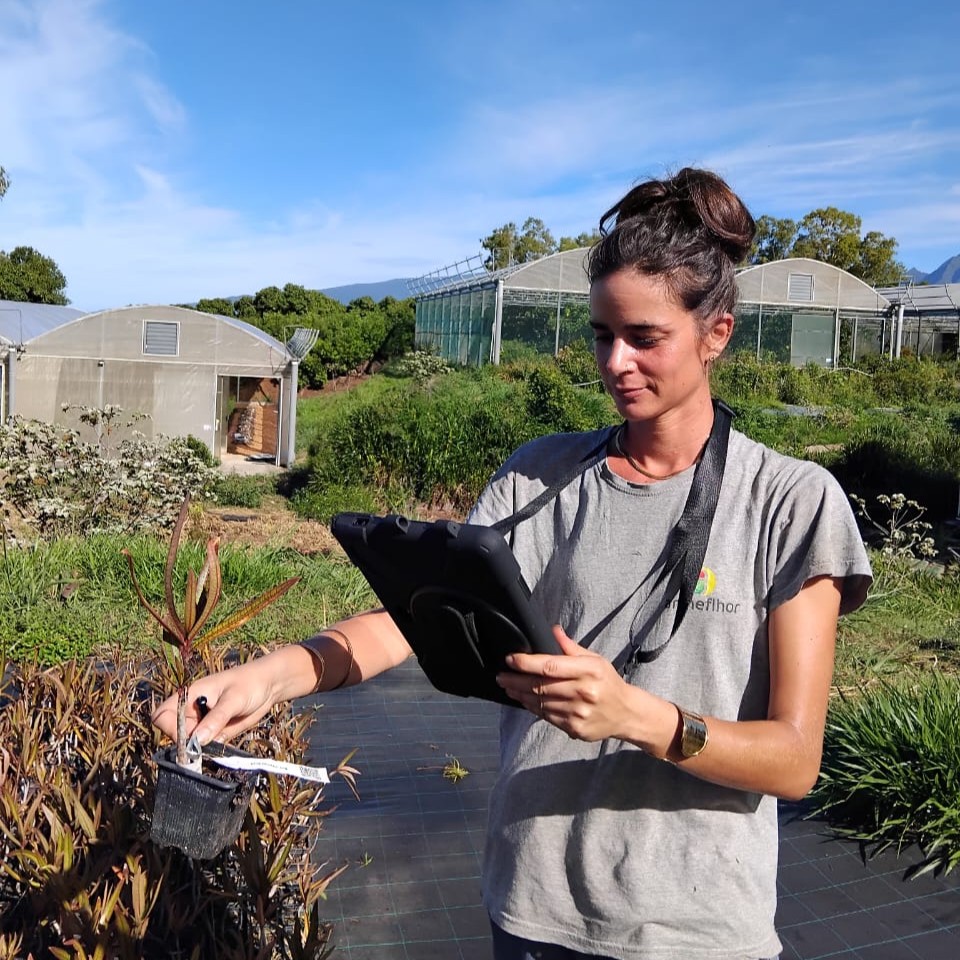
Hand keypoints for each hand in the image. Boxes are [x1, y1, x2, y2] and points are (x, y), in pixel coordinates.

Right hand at [151, 657, 279, 745]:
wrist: (270, 685)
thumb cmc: (249, 683)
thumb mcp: (233, 699)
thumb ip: (215, 719)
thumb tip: (195, 742)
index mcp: (190, 696)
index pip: (163, 715)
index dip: (170, 728)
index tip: (188, 737)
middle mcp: (192, 711)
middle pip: (174, 734)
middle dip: (187, 744)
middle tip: (207, 746)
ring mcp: (203, 723)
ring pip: (190, 745)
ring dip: (200, 750)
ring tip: (221, 738)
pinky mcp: (215, 733)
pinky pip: (206, 748)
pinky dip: (212, 751)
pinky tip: (226, 741)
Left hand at [496, 625, 635, 740]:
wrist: (626, 713)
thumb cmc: (608, 682)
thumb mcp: (595, 659)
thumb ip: (571, 647)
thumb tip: (553, 630)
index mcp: (589, 670)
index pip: (550, 666)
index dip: (526, 663)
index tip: (510, 659)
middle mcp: (584, 692)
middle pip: (540, 686)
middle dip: (516, 680)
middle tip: (501, 676)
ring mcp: (578, 713)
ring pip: (540, 703)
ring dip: (520, 695)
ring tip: (508, 687)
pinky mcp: (575, 728)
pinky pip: (547, 716)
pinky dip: (532, 708)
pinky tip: (525, 700)